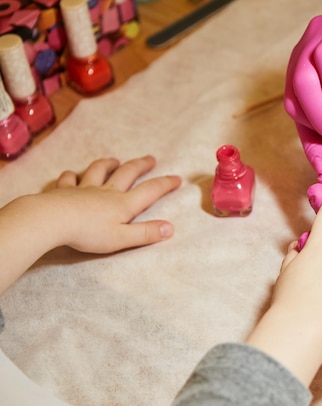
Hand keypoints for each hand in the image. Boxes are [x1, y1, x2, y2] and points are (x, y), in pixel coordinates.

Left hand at [0, 155, 180, 293]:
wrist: (52, 220)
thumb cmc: (88, 233)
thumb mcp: (122, 239)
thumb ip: (146, 233)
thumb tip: (170, 228)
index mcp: (123, 204)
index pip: (150, 191)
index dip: (165, 184)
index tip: (178, 178)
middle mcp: (107, 192)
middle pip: (127, 173)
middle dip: (141, 165)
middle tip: (151, 159)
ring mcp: (84, 188)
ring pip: (99, 171)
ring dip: (108, 164)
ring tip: (114, 160)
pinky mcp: (64, 191)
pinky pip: (69, 179)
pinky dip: (72, 175)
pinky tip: (73, 174)